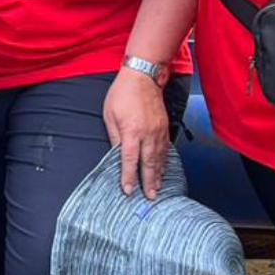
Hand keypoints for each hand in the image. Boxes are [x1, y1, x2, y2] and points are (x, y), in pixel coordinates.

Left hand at [103, 68, 169, 198]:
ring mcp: (159, 131)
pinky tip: (162, 169)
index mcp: (131, 131)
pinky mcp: (164, 127)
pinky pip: (165, 149)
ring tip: (157, 189)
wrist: (143, 76)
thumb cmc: (122, 94)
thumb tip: (116, 154)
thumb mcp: (109, 115)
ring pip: (159, 158)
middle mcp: (147, 134)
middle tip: (150, 198)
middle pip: (148, 163)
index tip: (128, 191)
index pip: (130, 160)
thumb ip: (114, 137)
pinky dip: (164, 161)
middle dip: (148, 182)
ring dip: (158, 175)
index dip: (129, 177)